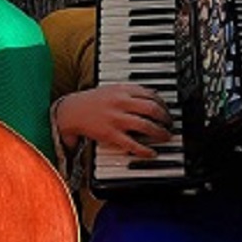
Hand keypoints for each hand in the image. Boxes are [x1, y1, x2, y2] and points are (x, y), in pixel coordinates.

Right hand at [54, 83, 172, 158]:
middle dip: (166, 118)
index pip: (151, 94)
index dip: (163, 103)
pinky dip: (146, 150)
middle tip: (170, 124)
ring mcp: (116, 119)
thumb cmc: (92, 100)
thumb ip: (131, 90)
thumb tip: (153, 95)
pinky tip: (152, 153)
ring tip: (165, 137)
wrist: (71, 111)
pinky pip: (133, 144)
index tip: (167, 110)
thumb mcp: (112, 88)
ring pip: (147, 126)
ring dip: (160, 133)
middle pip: (153, 109)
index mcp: (122, 90)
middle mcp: (121, 103)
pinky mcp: (111, 135)